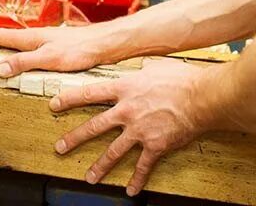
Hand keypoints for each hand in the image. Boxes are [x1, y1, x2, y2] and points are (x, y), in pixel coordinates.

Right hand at [0, 25, 112, 77]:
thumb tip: (0, 68)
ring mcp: (48, 42)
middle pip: (9, 38)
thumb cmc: (80, 49)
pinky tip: (28, 62)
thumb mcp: (48, 59)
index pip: (1, 36)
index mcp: (31, 37)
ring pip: (21, 44)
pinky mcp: (58, 48)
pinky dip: (22, 54)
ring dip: (7, 48)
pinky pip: (32, 51)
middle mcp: (37, 37)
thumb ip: (24, 62)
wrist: (104, 44)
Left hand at [50, 59, 211, 196]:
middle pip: (94, 126)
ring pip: (113, 151)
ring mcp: (139, 130)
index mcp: (124, 88)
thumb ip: (141, 70)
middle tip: (60, 147)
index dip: (69, 99)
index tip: (54, 105)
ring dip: (99, 166)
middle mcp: (127, 111)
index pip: (90, 93)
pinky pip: (142, 166)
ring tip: (89, 177)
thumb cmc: (181, 78)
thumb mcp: (155, 66)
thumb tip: (141, 67)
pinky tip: (130, 190)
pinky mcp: (155, 145)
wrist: (201, 97)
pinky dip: (137, 180)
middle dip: (74, 138)